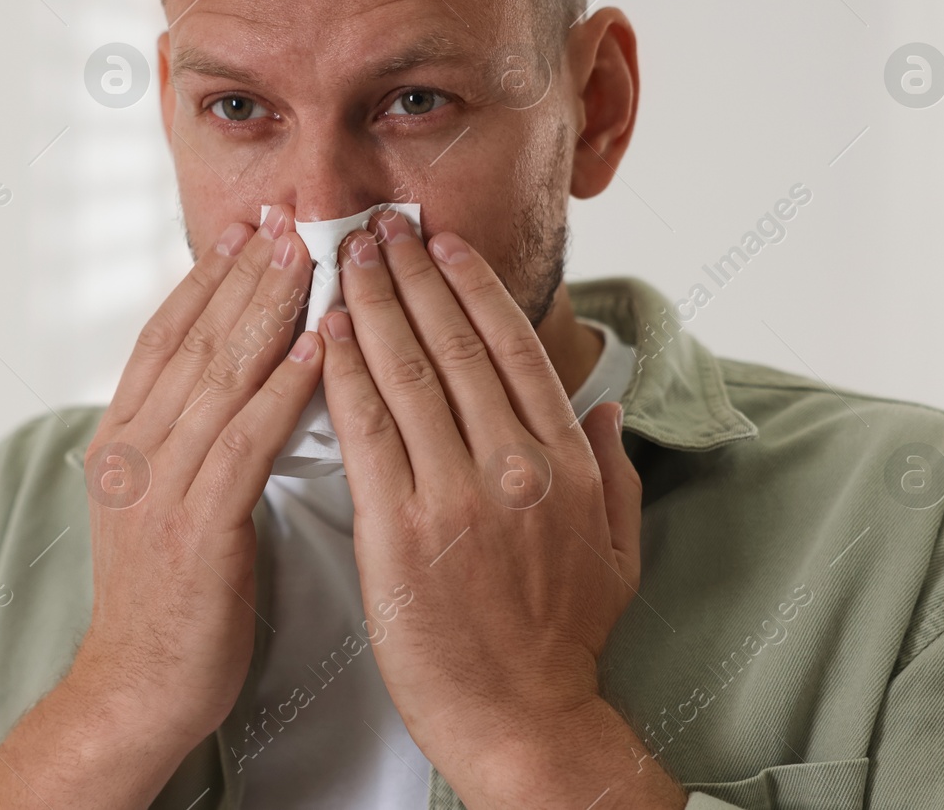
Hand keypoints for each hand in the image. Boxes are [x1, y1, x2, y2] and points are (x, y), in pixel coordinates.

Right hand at [0, 205, 322, 809]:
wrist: (134, 688)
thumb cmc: (165, 598)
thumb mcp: (155, 500)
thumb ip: (182, 436)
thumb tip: (226, 377)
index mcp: (120, 439)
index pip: (165, 336)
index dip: (208, 277)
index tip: (248, 227)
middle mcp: (132, 450)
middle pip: (195, 339)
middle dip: (246, 272)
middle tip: (288, 215)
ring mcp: (157, 487)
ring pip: (219, 376)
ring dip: (269, 308)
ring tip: (309, 254)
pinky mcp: (196, 528)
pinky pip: (246, 440)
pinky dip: (282, 387)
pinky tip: (317, 346)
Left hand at [318, 209, 681, 807]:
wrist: (521, 720)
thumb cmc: (563, 639)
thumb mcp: (617, 547)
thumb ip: (611, 467)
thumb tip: (606, 402)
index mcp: (565, 460)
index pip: (512, 347)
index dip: (472, 286)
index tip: (443, 242)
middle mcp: (514, 463)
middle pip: (453, 343)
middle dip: (412, 273)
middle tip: (379, 223)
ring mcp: (455, 493)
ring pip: (406, 372)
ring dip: (373, 302)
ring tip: (344, 253)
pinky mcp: (398, 528)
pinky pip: (364, 428)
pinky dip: (343, 370)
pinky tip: (326, 328)